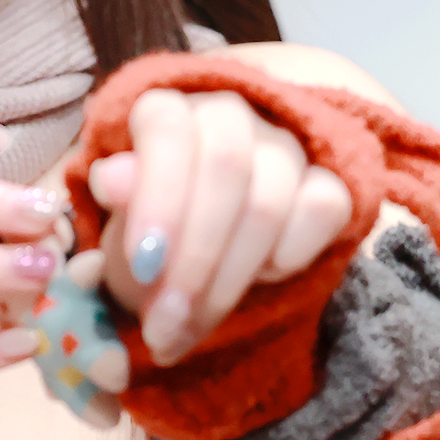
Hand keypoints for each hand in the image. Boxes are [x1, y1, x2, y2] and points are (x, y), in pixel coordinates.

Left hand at [92, 88, 354, 366]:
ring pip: (269, 201)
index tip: (143, 266)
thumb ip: (119, 200)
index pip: (168, 129)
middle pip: (226, 167)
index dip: (158, 197)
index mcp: (167, 110)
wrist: (191, 257)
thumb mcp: (121, 224)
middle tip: (163, 326)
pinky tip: (257, 279)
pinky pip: (325, 207)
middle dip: (192, 258)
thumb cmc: (150, 232)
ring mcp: (283, 145)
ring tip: (188, 328)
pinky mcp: (326, 182)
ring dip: (226, 280)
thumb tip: (112, 180)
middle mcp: (228, 115)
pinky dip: (288, 256)